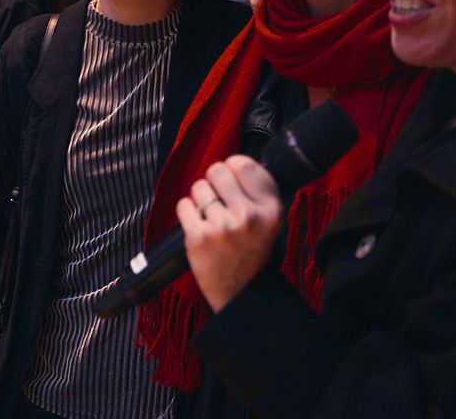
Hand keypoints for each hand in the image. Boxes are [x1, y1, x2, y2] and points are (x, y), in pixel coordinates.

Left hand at [176, 156, 283, 311]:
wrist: (243, 294)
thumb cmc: (252, 252)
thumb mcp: (270, 221)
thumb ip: (257, 191)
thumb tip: (232, 162)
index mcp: (271, 208)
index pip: (243, 163)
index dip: (233, 169)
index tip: (232, 182)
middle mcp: (249, 216)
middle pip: (217, 170)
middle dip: (214, 182)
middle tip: (219, 202)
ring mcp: (223, 227)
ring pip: (198, 187)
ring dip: (200, 199)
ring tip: (212, 218)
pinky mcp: (199, 238)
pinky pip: (183, 205)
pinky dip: (187, 213)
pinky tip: (199, 226)